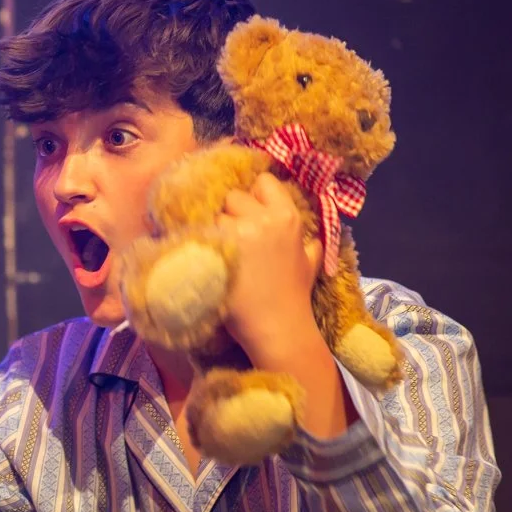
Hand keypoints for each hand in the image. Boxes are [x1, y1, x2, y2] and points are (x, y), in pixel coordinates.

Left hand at [217, 172, 323, 358]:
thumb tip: (309, 236)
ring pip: (215, 216)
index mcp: (287, 217)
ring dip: (215, 231)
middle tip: (234, 240)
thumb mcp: (311, 263)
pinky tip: (207, 258)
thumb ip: (309, 243)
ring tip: (221, 254)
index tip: (251, 215)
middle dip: (232, 214)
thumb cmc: (293, 297)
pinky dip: (201, 244)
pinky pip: (201, 234)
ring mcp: (238, 234)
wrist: (278, 328)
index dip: (255, 197)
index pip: (264, 182)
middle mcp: (264, 220)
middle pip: (234, 197)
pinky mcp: (217, 251)